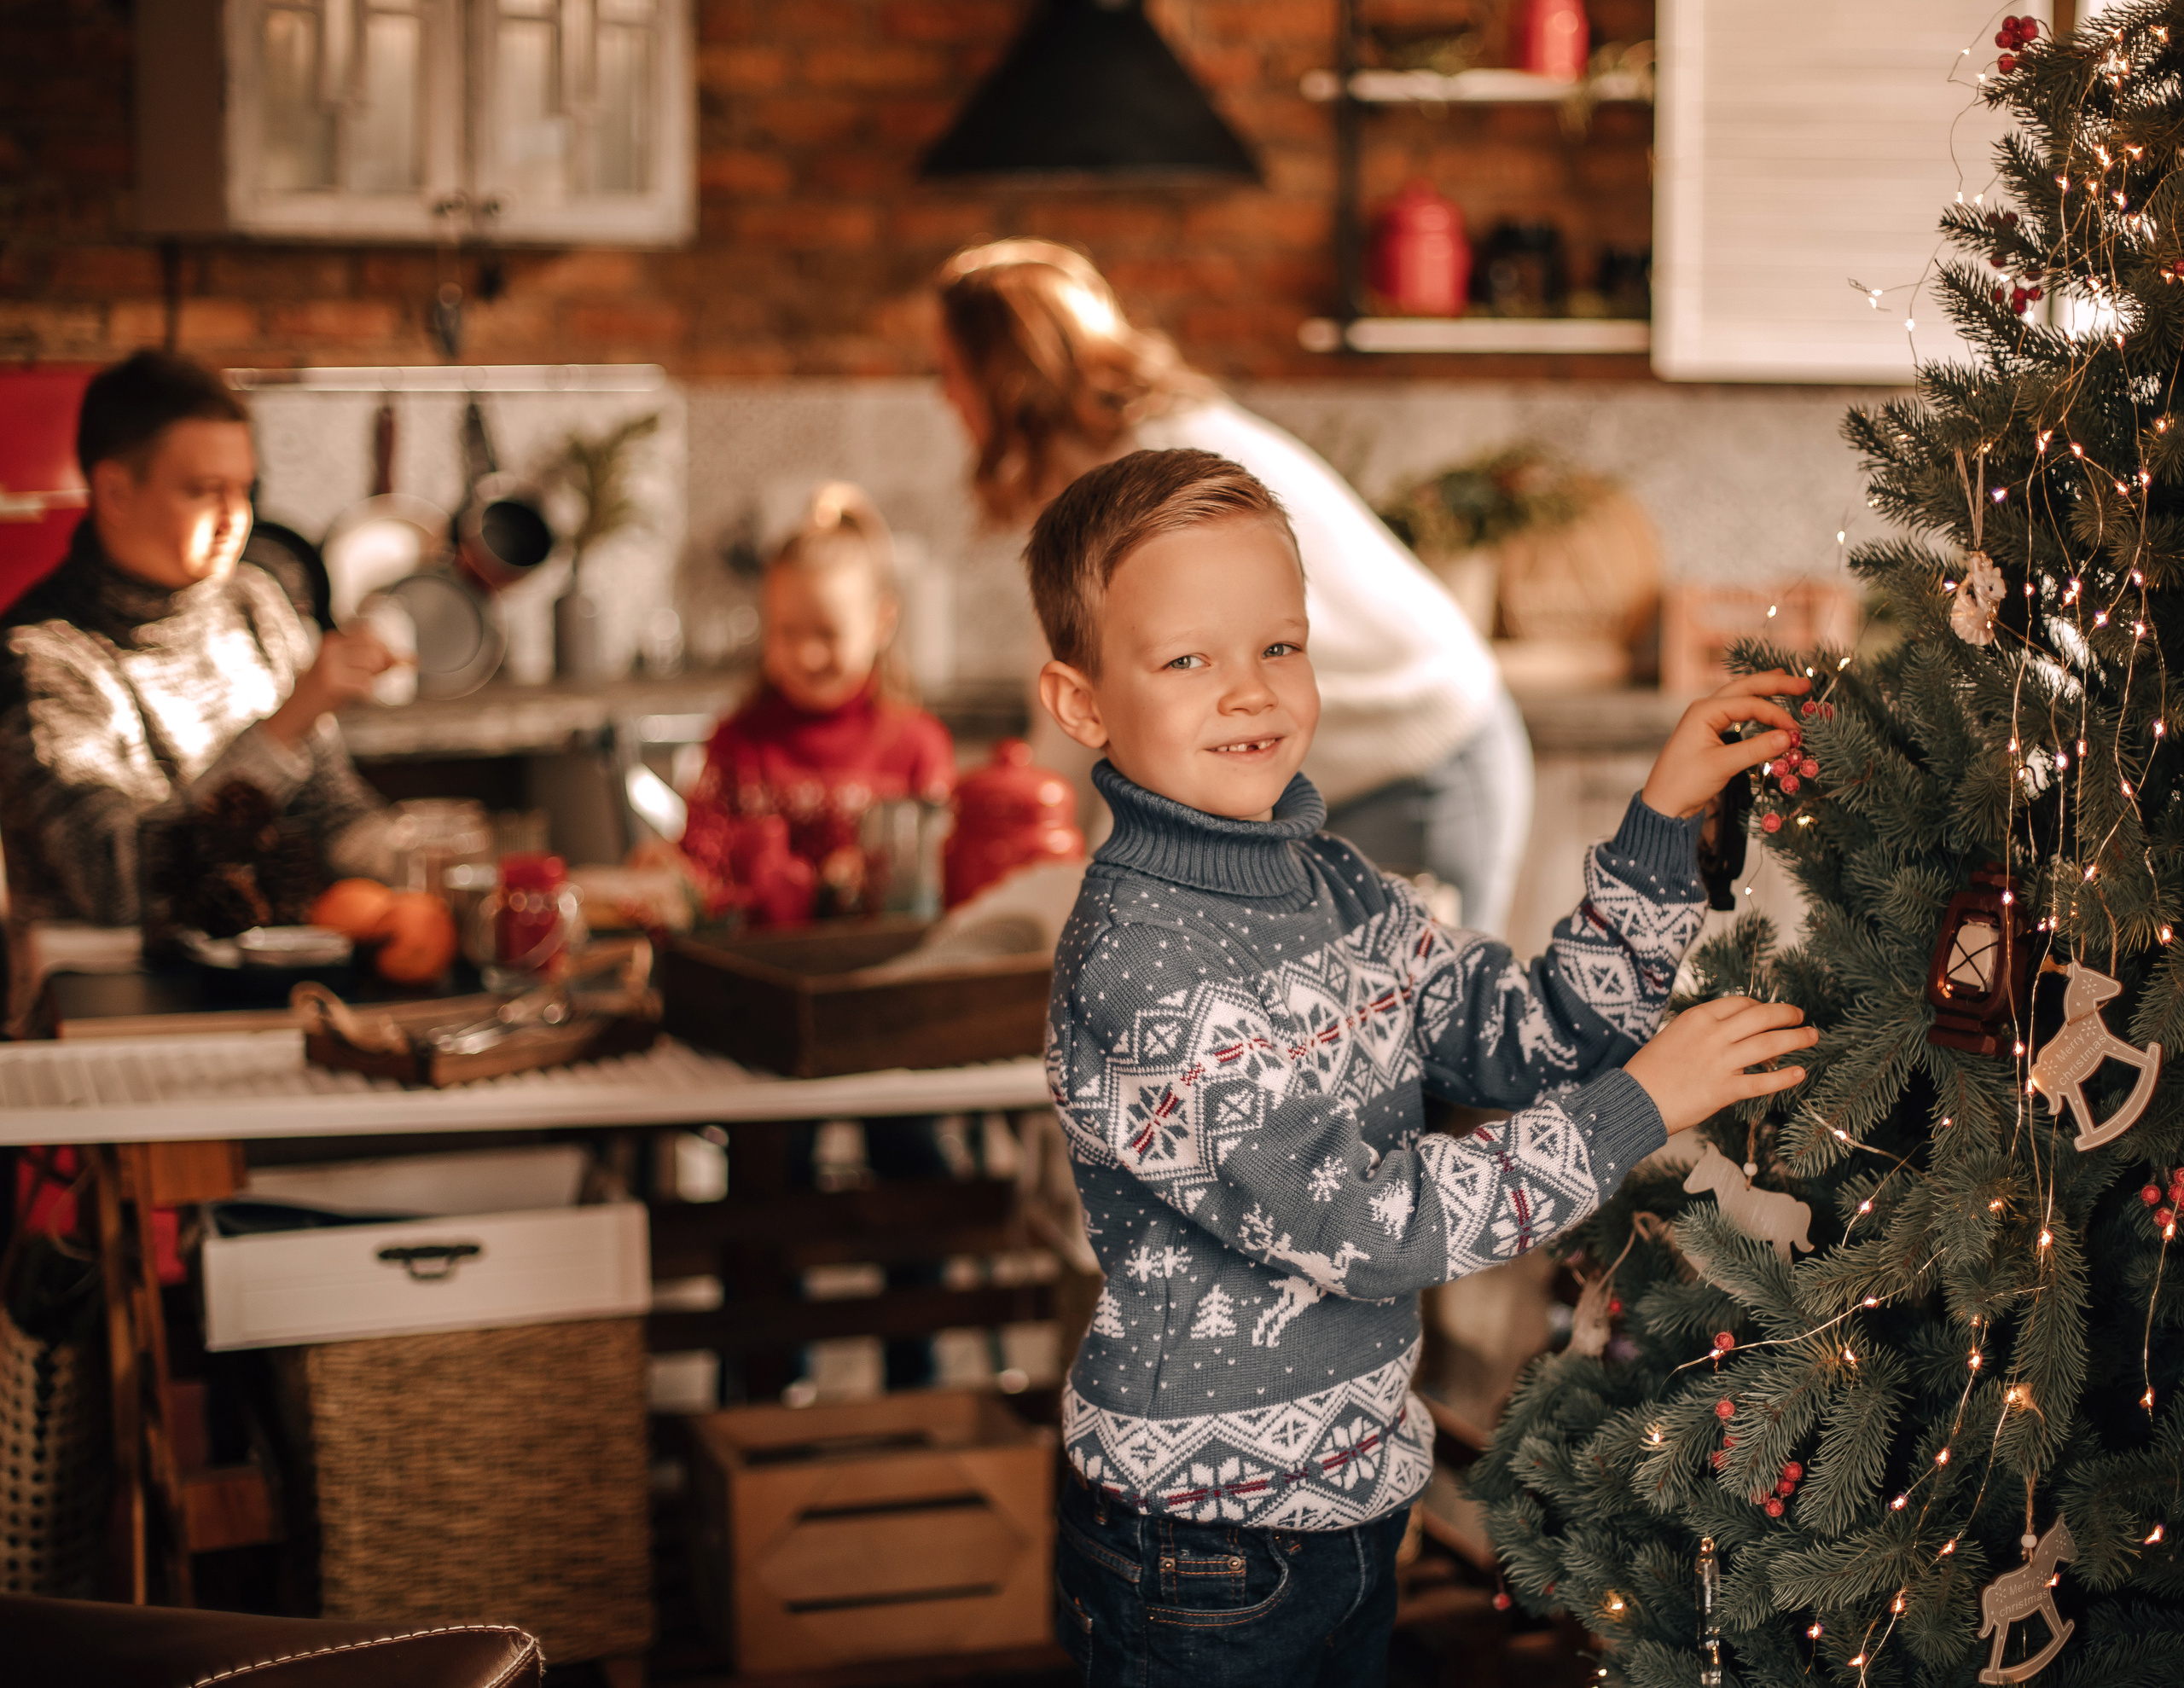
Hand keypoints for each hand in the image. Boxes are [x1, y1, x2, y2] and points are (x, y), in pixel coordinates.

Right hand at [264, 628, 398, 744]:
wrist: (295, 713)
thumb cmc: (328, 692)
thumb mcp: (352, 672)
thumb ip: (380, 664)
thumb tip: (413, 659)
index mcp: (333, 640)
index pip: (370, 633)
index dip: (384, 649)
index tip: (382, 666)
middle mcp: (330, 648)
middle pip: (375, 648)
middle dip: (382, 665)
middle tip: (368, 680)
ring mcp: (329, 664)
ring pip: (372, 665)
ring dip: (371, 681)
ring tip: (354, 689)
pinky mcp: (332, 683)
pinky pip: (365, 685)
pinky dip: (364, 694)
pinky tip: (348, 697)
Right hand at [1624, 996, 1815, 1134]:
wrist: (1635, 1099)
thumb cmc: (1649, 1069)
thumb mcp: (1674, 1035)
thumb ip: (1703, 1031)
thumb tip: (1733, 1032)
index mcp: (1697, 1018)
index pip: (1741, 1003)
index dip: (1762, 1006)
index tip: (1771, 1012)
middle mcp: (1712, 1035)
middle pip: (1761, 1017)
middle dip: (1787, 1015)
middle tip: (1800, 1017)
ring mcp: (1720, 1062)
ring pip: (1769, 1045)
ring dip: (1795, 1039)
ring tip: (1812, 1037)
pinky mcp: (1724, 1090)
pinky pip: (1762, 1082)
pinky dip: (1784, 1078)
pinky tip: (1799, 1073)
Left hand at [1641, 670, 1810, 818]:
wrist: (1663, 803)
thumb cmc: (1684, 783)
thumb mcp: (1722, 765)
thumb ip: (1756, 749)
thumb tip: (1788, 737)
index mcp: (1704, 711)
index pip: (1749, 704)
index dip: (1776, 715)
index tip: (1796, 731)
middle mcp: (1705, 709)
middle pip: (1745, 688)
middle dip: (1774, 684)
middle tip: (1804, 684)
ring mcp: (1706, 719)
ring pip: (1740, 696)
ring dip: (1764, 689)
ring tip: (1787, 682)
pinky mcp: (1710, 732)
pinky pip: (1736, 711)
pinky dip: (1754, 706)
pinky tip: (1764, 703)